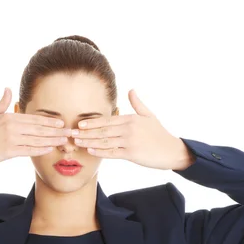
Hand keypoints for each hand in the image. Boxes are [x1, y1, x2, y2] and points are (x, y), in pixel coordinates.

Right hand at [0, 88, 70, 166]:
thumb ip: (2, 102)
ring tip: (64, 141)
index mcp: (9, 117)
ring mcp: (10, 139)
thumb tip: (7, 88)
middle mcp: (12, 127)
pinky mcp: (8, 151)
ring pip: (36, 139)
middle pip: (38, 128)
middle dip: (56, 130)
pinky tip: (50, 149)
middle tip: (70, 132)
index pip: (34, 118)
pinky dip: (40, 149)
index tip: (61, 122)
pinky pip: (28, 150)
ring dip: (52, 140)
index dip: (49, 121)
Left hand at [72, 89, 194, 170]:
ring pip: (105, 141)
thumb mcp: (149, 116)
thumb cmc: (160, 134)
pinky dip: (100, 152)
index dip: (92, 122)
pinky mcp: (132, 153)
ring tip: (77, 142)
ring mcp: (130, 141)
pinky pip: (113, 153)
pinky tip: (90, 150)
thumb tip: (131, 89)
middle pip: (103, 130)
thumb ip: (138, 104)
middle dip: (86, 132)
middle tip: (71, 134)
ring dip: (89, 141)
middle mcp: (129, 128)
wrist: (172, 150)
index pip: (107, 120)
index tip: (79, 124)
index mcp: (131, 119)